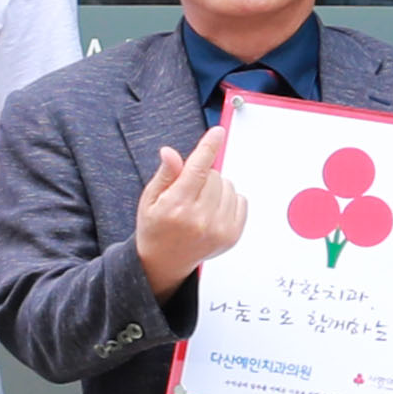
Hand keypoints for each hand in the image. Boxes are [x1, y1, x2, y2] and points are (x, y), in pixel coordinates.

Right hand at [133, 139, 248, 292]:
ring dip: (217, 188)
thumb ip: (165, 175)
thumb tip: (170, 152)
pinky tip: (212, 211)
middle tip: (189, 192)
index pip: (197, 169)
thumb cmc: (156, 227)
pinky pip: (241, 201)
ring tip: (200, 203)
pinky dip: (229, 200)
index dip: (208, 147)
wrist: (164, 261)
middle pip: (215, 175)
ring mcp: (218, 229)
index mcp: (176, 206)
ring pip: (229, 186)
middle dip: (204, 176)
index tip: (217, 132)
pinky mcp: (232, 236)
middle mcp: (199, 219)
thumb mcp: (151, 199)